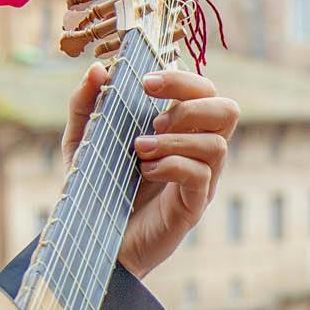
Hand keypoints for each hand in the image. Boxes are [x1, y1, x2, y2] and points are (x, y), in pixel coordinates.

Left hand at [61, 64, 241, 279]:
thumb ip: (86, 104)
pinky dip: (171, 165)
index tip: (145, 82)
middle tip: (155, 117)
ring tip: (140, 148)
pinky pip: (200, 176)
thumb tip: (98, 69)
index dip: (182, 79)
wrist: (93, 239)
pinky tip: (145, 171)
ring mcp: (200, 179)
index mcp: (177, 128)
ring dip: (177, 139)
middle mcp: (196, 150)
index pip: (203, 90)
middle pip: (228, 109)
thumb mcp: (81, 142)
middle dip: (192, 103)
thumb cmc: (95, 188)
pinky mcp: (193, 205)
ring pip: (218, 144)